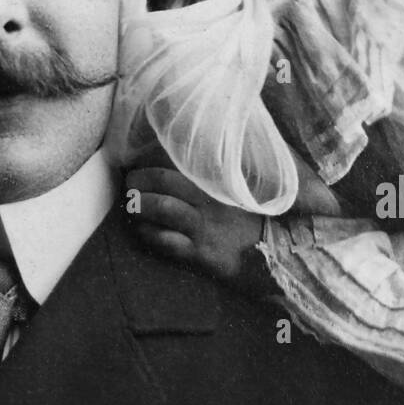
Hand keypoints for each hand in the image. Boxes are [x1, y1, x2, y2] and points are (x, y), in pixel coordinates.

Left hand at [127, 167, 267, 285]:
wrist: (273, 254)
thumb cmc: (248, 216)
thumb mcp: (236, 187)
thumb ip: (216, 170)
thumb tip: (181, 150)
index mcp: (217, 180)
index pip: (180, 160)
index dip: (154, 158)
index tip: (140, 161)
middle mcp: (210, 200)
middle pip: (164, 180)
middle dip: (139, 179)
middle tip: (130, 182)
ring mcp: (206, 227)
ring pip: (163, 208)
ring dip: (139, 204)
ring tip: (131, 205)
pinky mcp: (202, 253)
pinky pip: (167, 241)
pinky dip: (148, 233)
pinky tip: (142, 229)